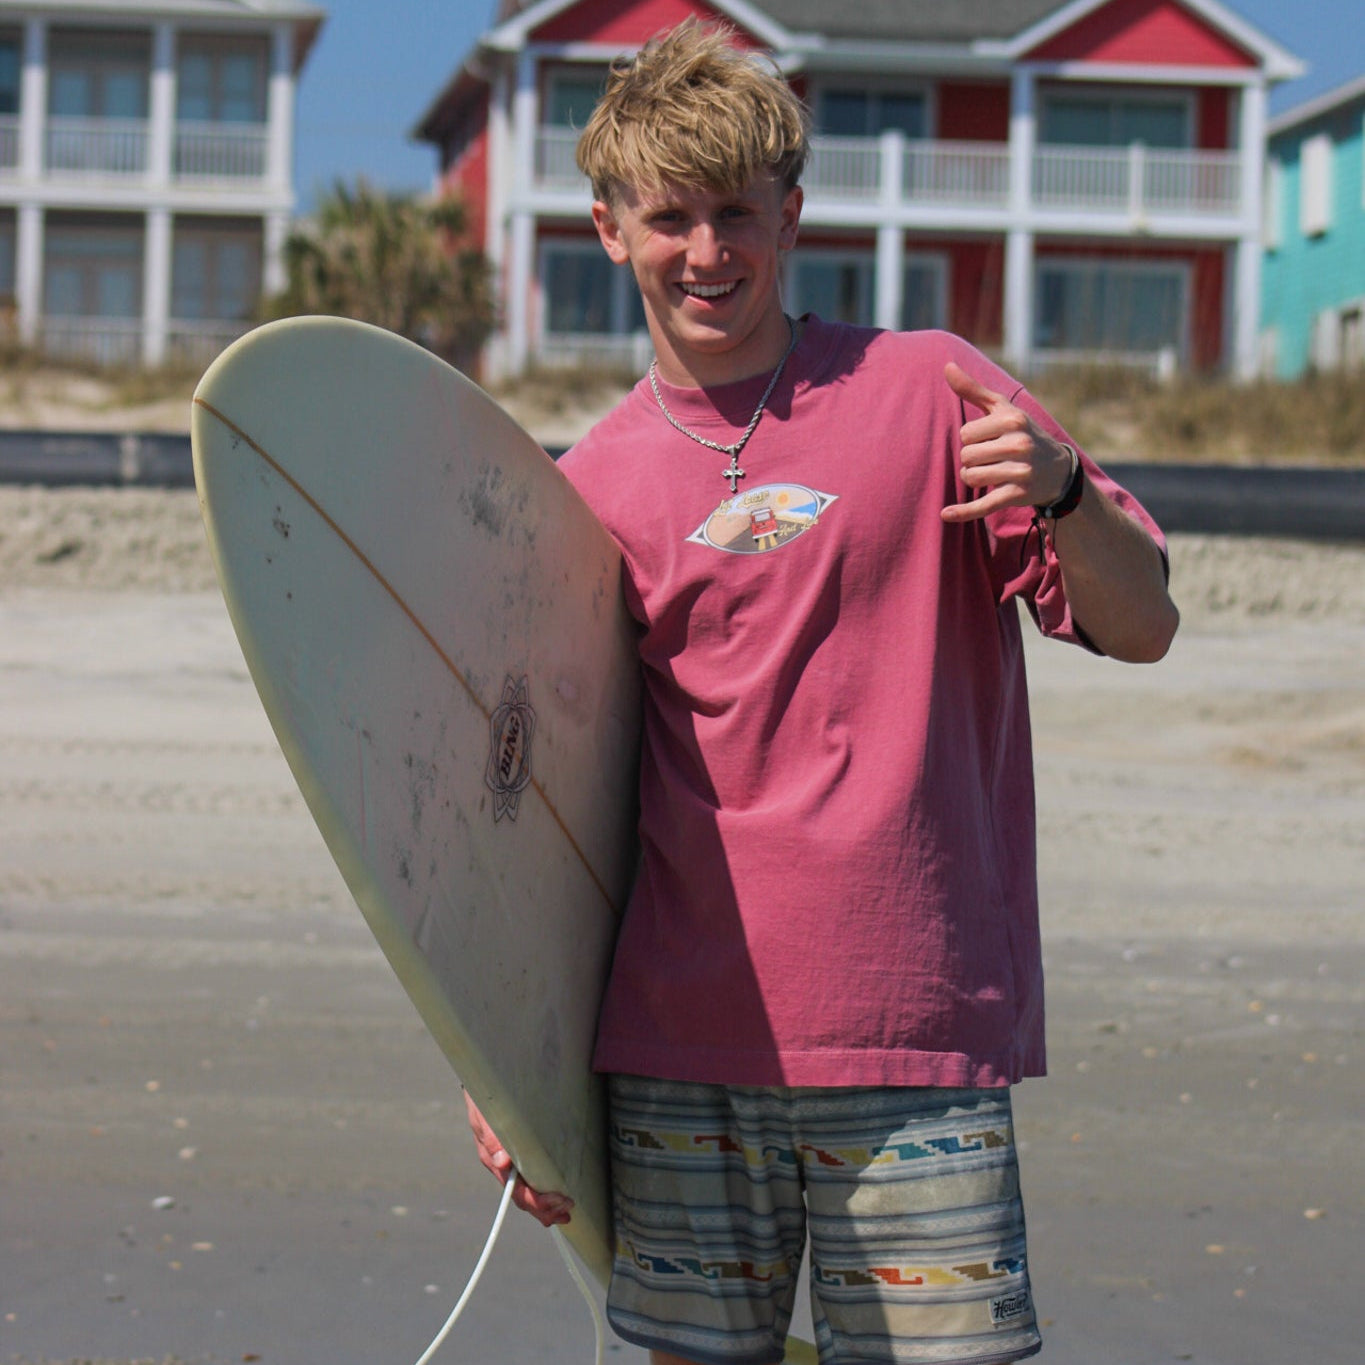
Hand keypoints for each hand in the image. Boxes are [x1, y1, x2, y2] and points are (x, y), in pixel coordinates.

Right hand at [464, 1090, 573, 1226]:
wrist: (484, 1087)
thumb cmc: (486, 1101)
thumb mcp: (486, 1117)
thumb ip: (493, 1139)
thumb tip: (502, 1162)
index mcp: (495, 1161)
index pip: (517, 1192)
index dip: (539, 1202)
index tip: (561, 1200)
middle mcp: (502, 1167)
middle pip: (523, 1198)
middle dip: (545, 1209)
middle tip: (568, 1211)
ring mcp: (508, 1164)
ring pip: (526, 1193)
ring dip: (545, 1207)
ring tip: (563, 1212)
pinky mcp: (516, 1156)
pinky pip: (529, 1180)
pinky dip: (542, 1192)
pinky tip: (553, 1195)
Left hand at [940, 362, 1075, 523]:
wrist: (1058, 469)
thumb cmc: (1021, 433)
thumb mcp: (1002, 409)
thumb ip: (973, 389)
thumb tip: (946, 366)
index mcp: (1013, 420)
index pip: (965, 434)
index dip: (971, 440)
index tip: (988, 440)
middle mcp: (1019, 444)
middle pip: (966, 456)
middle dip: (972, 459)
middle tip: (992, 459)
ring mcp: (1020, 471)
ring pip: (971, 478)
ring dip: (974, 478)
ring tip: (992, 473)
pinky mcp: (1018, 495)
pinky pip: (983, 505)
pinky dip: (963, 512)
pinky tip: (945, 514)